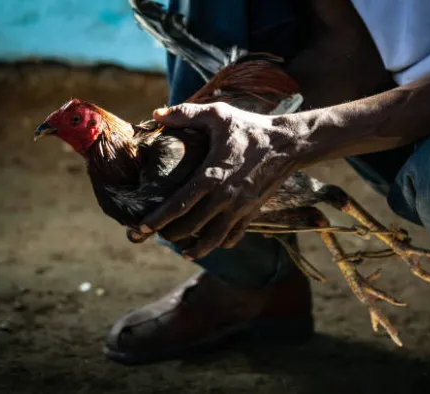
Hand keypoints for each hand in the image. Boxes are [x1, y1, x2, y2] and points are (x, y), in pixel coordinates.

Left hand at [131, 102, 305, 258]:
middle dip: (171, 235)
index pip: (178, 204)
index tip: (141, 228)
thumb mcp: (218, 114)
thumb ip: (186, 115)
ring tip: (184, 252)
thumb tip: (156, 113)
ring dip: (197, 248)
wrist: (288, 144)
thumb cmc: (251, 128)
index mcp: (211, 175)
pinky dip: (222, 243)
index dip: (157, 219)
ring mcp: (240, 208)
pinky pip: (235, 235)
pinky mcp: (253, 211)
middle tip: (156, 236)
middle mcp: (224, 197)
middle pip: (191, 226)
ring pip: (214, 238)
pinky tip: (214, 244)